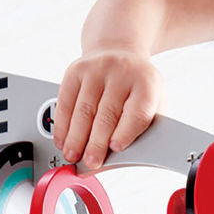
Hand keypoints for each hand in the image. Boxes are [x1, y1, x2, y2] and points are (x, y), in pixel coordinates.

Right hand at [53, 52, 162, 168]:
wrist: (119, 51)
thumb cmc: (136, 87)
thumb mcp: (151, 104)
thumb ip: (140, 130)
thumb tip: (116, 160)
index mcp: (147, 84)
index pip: (137, 112)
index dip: (126, 132)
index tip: (115, 149)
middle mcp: (122, 72)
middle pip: (107, 113)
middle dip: (96, 142)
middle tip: (91, 162)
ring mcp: (97, 68)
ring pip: (83, 109)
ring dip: (75, 137)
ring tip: (72, 155)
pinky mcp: (76, 70)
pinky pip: (65, 101)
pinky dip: (62, 124)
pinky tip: (62, 139)